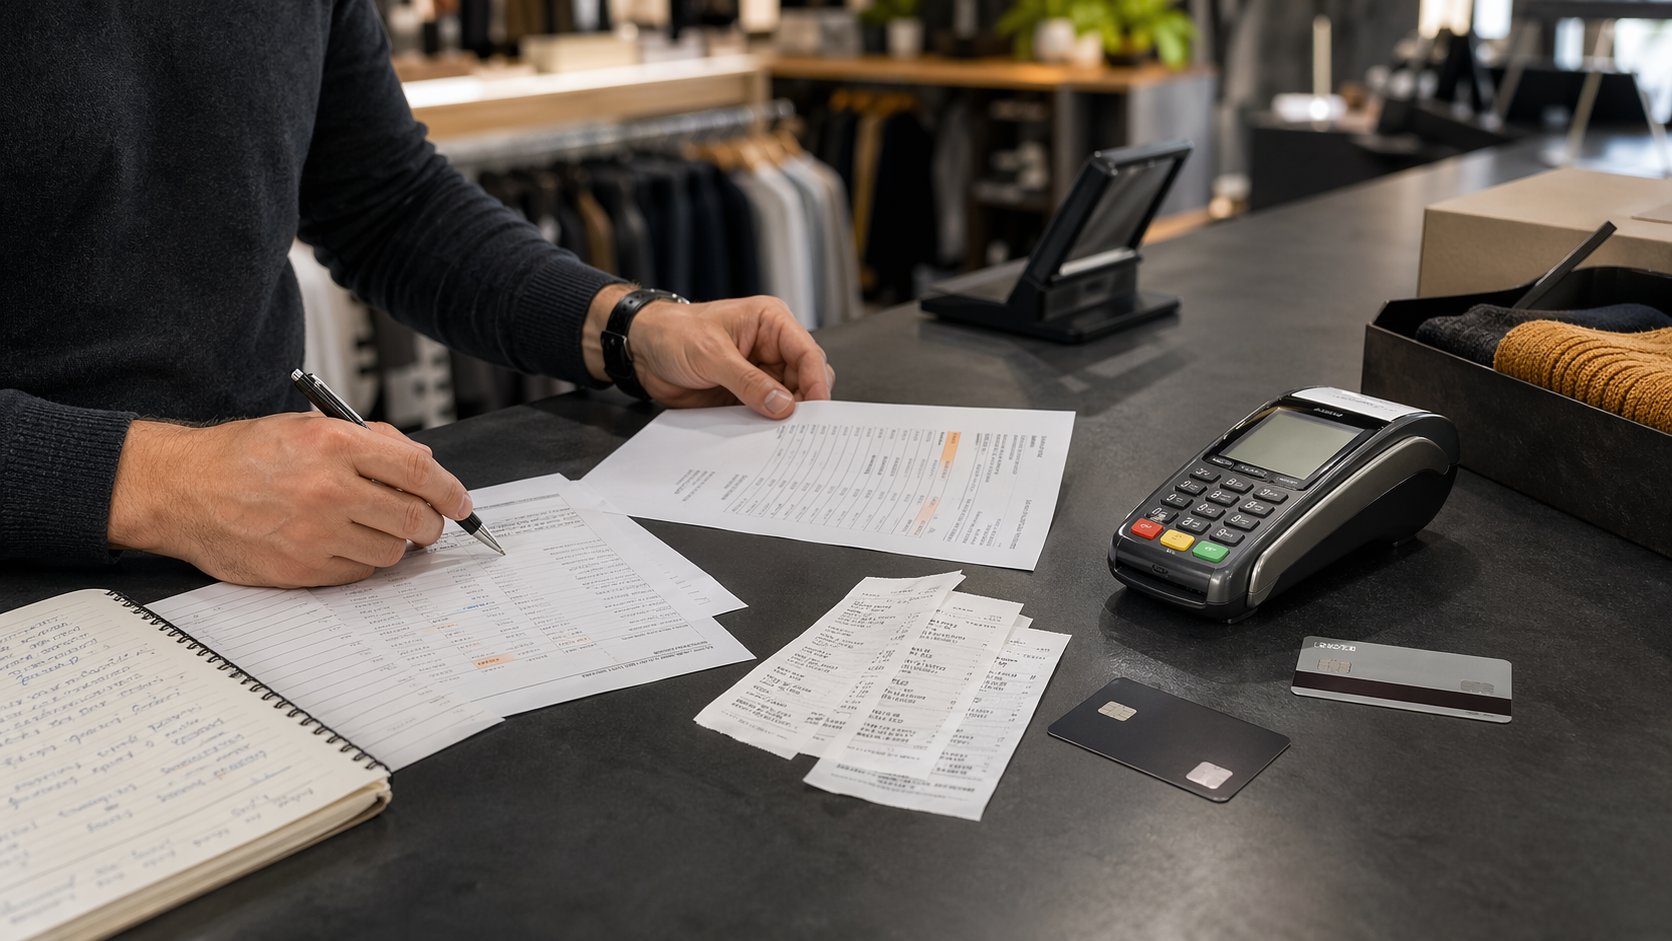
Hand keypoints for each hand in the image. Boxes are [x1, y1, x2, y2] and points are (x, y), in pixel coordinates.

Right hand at [107, 414, 474, 587]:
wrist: (181, 489)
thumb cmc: (242, 456)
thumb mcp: (309, 427)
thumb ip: (371, 441)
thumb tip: (423, 460)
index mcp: (334, 445)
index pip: (420, 471)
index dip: (452, 490)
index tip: (462, 502)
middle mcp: (329, 489)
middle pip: (416, 518)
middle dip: (430, 523)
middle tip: (426, 522)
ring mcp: (315, 533)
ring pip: (392, 550)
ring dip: (393, 542)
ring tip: (369, 527)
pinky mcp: (300, 568)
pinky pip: (359, 572)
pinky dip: (360, 560)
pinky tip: (339, 542)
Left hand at [584, 286, 834, 416]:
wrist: (642, 351)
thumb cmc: (673, 334)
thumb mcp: (710, 354)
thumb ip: (748, 381)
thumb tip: (782, 405)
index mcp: (770, 322)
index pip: (807, 352)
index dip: (816, 381)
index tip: (818, 408)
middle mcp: (771, 347)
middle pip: (805, 378)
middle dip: (806, 402)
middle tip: (802, 428)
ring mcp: (760, 373)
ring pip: (790, 399)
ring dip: (787, 417)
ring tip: (785, 436)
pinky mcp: (747, 394)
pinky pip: (766, 413)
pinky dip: (768, 426)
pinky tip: (767, 437)